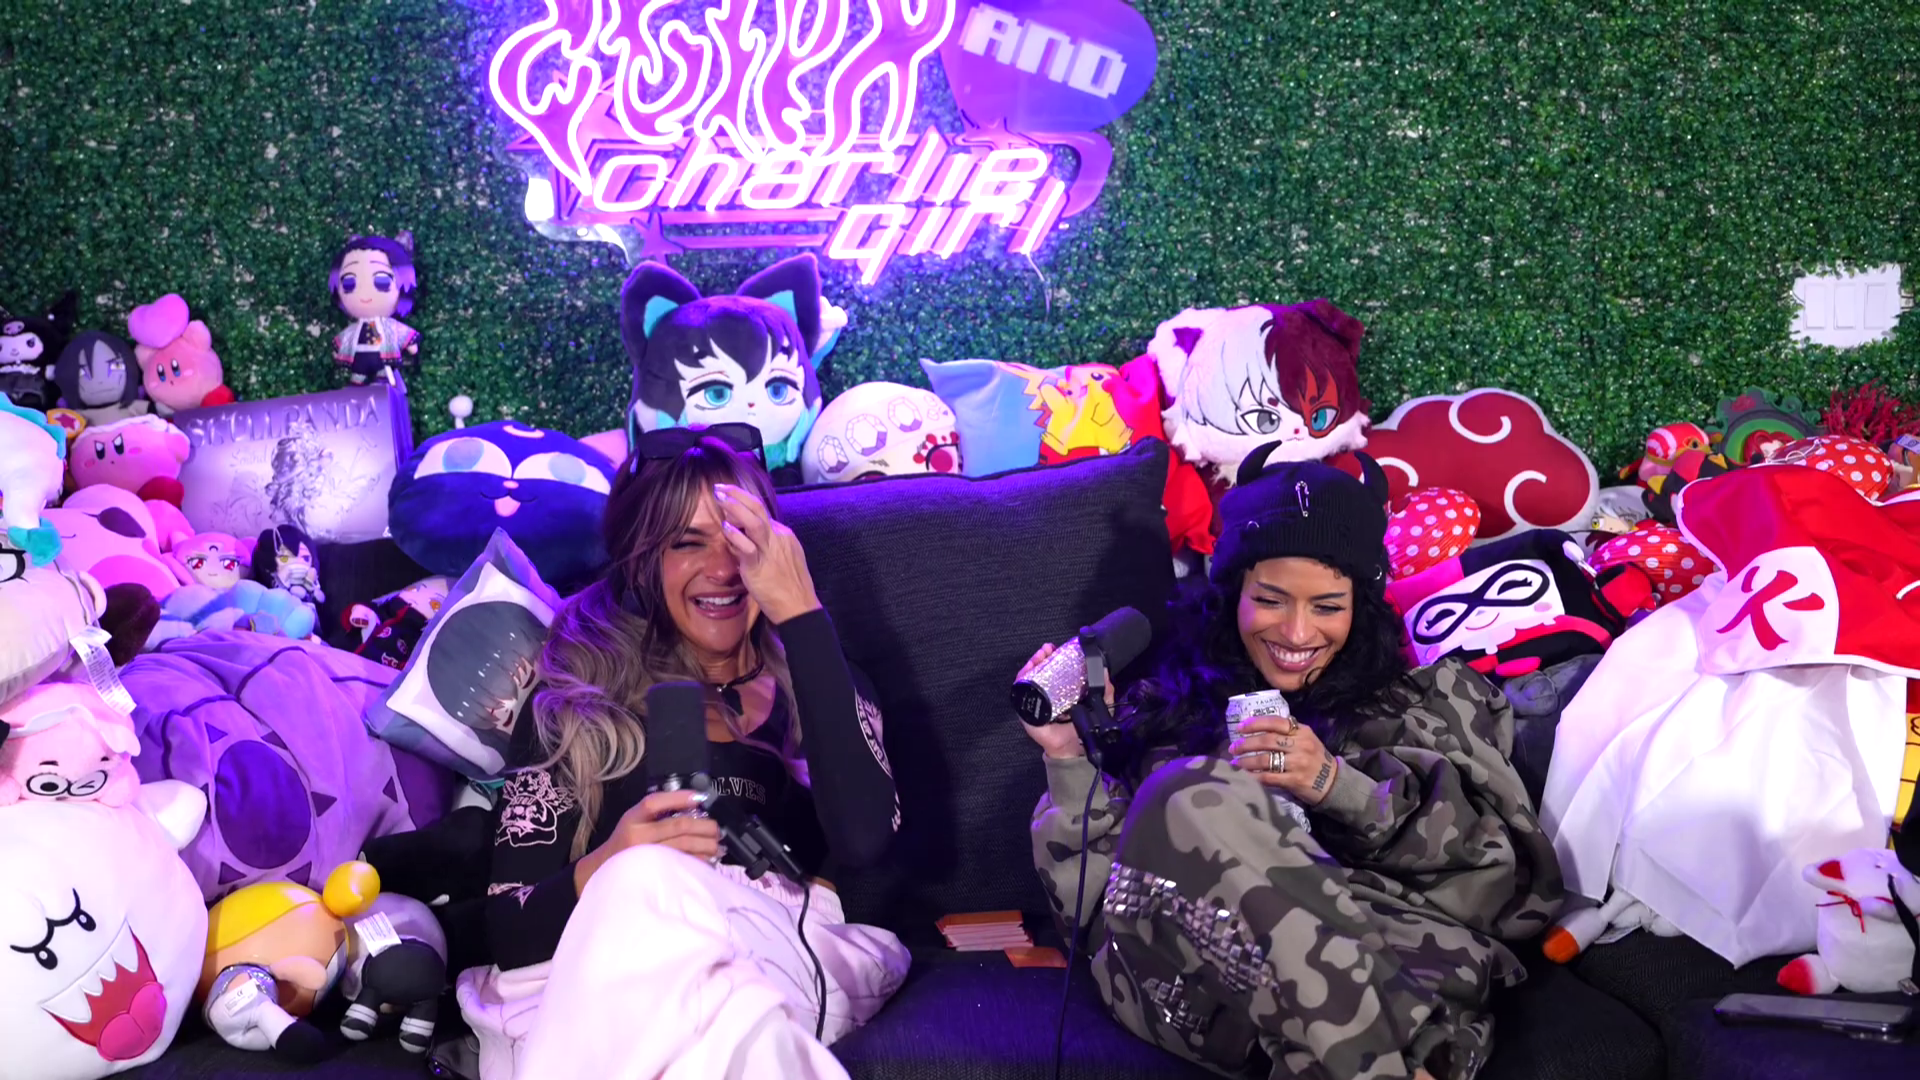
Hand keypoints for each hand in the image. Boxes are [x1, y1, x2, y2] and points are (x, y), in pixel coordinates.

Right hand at [574, 789, 721, 891]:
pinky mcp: (653, 873)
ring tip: (717, 844)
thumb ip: (657, 814)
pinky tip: (708, 859)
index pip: (655, 802)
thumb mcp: (634, 821)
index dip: (680, 798)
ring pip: (684, 846)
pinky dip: (699, 861)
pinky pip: (682, 864)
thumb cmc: (624, 844)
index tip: (700, 797)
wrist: (602, 872)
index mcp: (632, 819)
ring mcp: (645, 856)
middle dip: (704, 826)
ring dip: (706, 844)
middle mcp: (637, 836)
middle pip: (679, 826)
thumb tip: (694, 805)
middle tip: (717, 829)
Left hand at [714, 483, 820, 623]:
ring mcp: (770, 551)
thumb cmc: (789, 586)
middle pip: (758, 508)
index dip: (743, 502)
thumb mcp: (782, 558)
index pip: (761, 512)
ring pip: (754, 521)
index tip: (729, 496)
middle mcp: (778, 538)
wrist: (800, 607)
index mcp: (783, 535)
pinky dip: (735, 536)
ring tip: (720, 497)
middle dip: (738, 495)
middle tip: (720, 487)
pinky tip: (725, 528)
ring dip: (735, 507)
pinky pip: (747, 547)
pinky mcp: (760, 566)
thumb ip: (765, 545)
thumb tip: (743, 537)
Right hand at [1014, 643, 1109, 759]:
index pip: (1054, 669)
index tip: (1056, 649)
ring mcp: (1035, 701)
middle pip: (1039, 670)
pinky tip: (1027, 672)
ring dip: (1031, 665)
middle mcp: (1046, 694)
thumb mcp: (1099, 706)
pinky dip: (1021, 680)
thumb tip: (1104, 671)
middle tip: (1046, 650)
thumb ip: (1105, 689)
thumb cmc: (1080, 729)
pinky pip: (1020, 693)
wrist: (1071, 748)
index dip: (1053, 657)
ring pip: (1028, 678)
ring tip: (1038, 658)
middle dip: (1041, 657)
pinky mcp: (1027, 711)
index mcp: (1060, 691)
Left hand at [1228, 714, 1339, 805]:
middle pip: (1267, 740)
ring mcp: (1297, 763)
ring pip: (1265, 759)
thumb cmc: (1315, 759)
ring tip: (1235, 763)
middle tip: (1233, 748)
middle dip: (1246, 744)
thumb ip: (1287, 732)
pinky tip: (1246, 776)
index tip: (1240, 728)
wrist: (1333, 783)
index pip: (1275, 722)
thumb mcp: (1307, 739)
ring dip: (1246, 761)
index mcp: (1302, 731)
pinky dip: (1254, 776)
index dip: (1255, 724)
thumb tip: (1257, 728)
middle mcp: (1300, 745)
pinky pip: (1269, 777)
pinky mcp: (1294, 780)